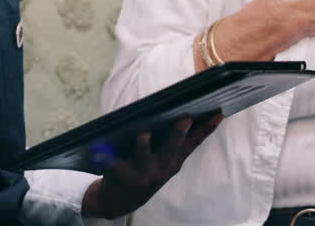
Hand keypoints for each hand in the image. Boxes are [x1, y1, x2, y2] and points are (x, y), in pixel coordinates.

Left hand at [81, 114, 222, 219]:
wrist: (121, 200)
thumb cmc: (145, 171)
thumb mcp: (164, 161)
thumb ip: (174, 142)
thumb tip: (186, 113)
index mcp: (174, 162)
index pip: (194, 142)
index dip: (207, 129)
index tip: (218, 114)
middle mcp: (162, 169)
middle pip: (172, 148)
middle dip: (178, 134)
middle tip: (184, 118)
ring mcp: (143, 174)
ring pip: (144, 155)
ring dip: (143, 145)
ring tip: (144, 134)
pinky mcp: (122, 176)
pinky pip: (112, 163)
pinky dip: (104, 156)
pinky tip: (95, 150)